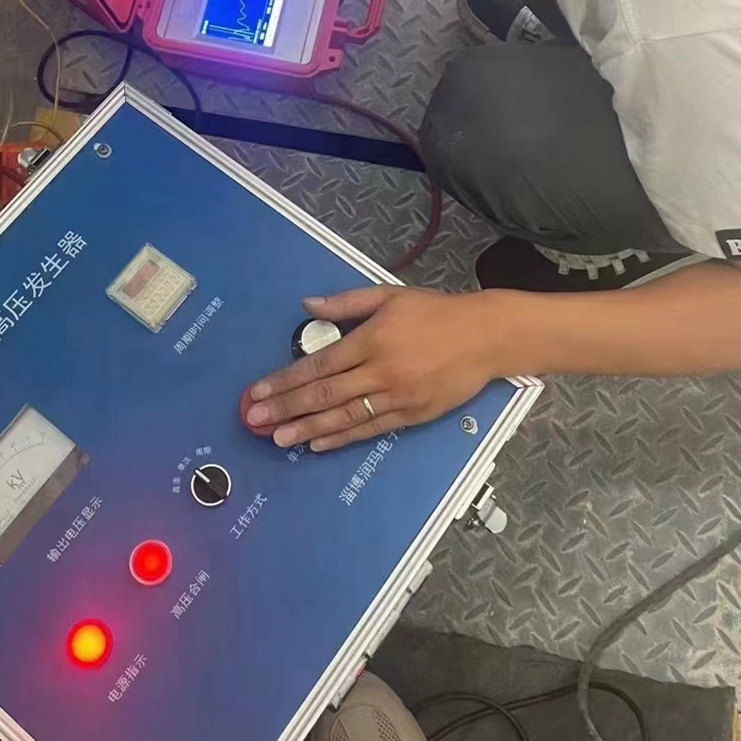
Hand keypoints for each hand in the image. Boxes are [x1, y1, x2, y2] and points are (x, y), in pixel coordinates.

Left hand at [242, 286, 504, 450]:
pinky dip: (342, 438)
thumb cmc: (435, 312)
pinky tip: (318, 445)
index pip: (319, 364)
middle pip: (325, 394)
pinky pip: (370, 430)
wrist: (484, 337)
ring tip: (279, 439)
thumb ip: (346, 303)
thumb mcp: (389, 295)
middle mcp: (381, 371)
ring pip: (344, 417)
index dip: (286, 380)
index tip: (259, 390)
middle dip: (287, 408)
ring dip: (308, 429)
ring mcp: (397, 397)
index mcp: (372, 339)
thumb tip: (306, 305)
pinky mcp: (412, 415)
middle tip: (256, 420)